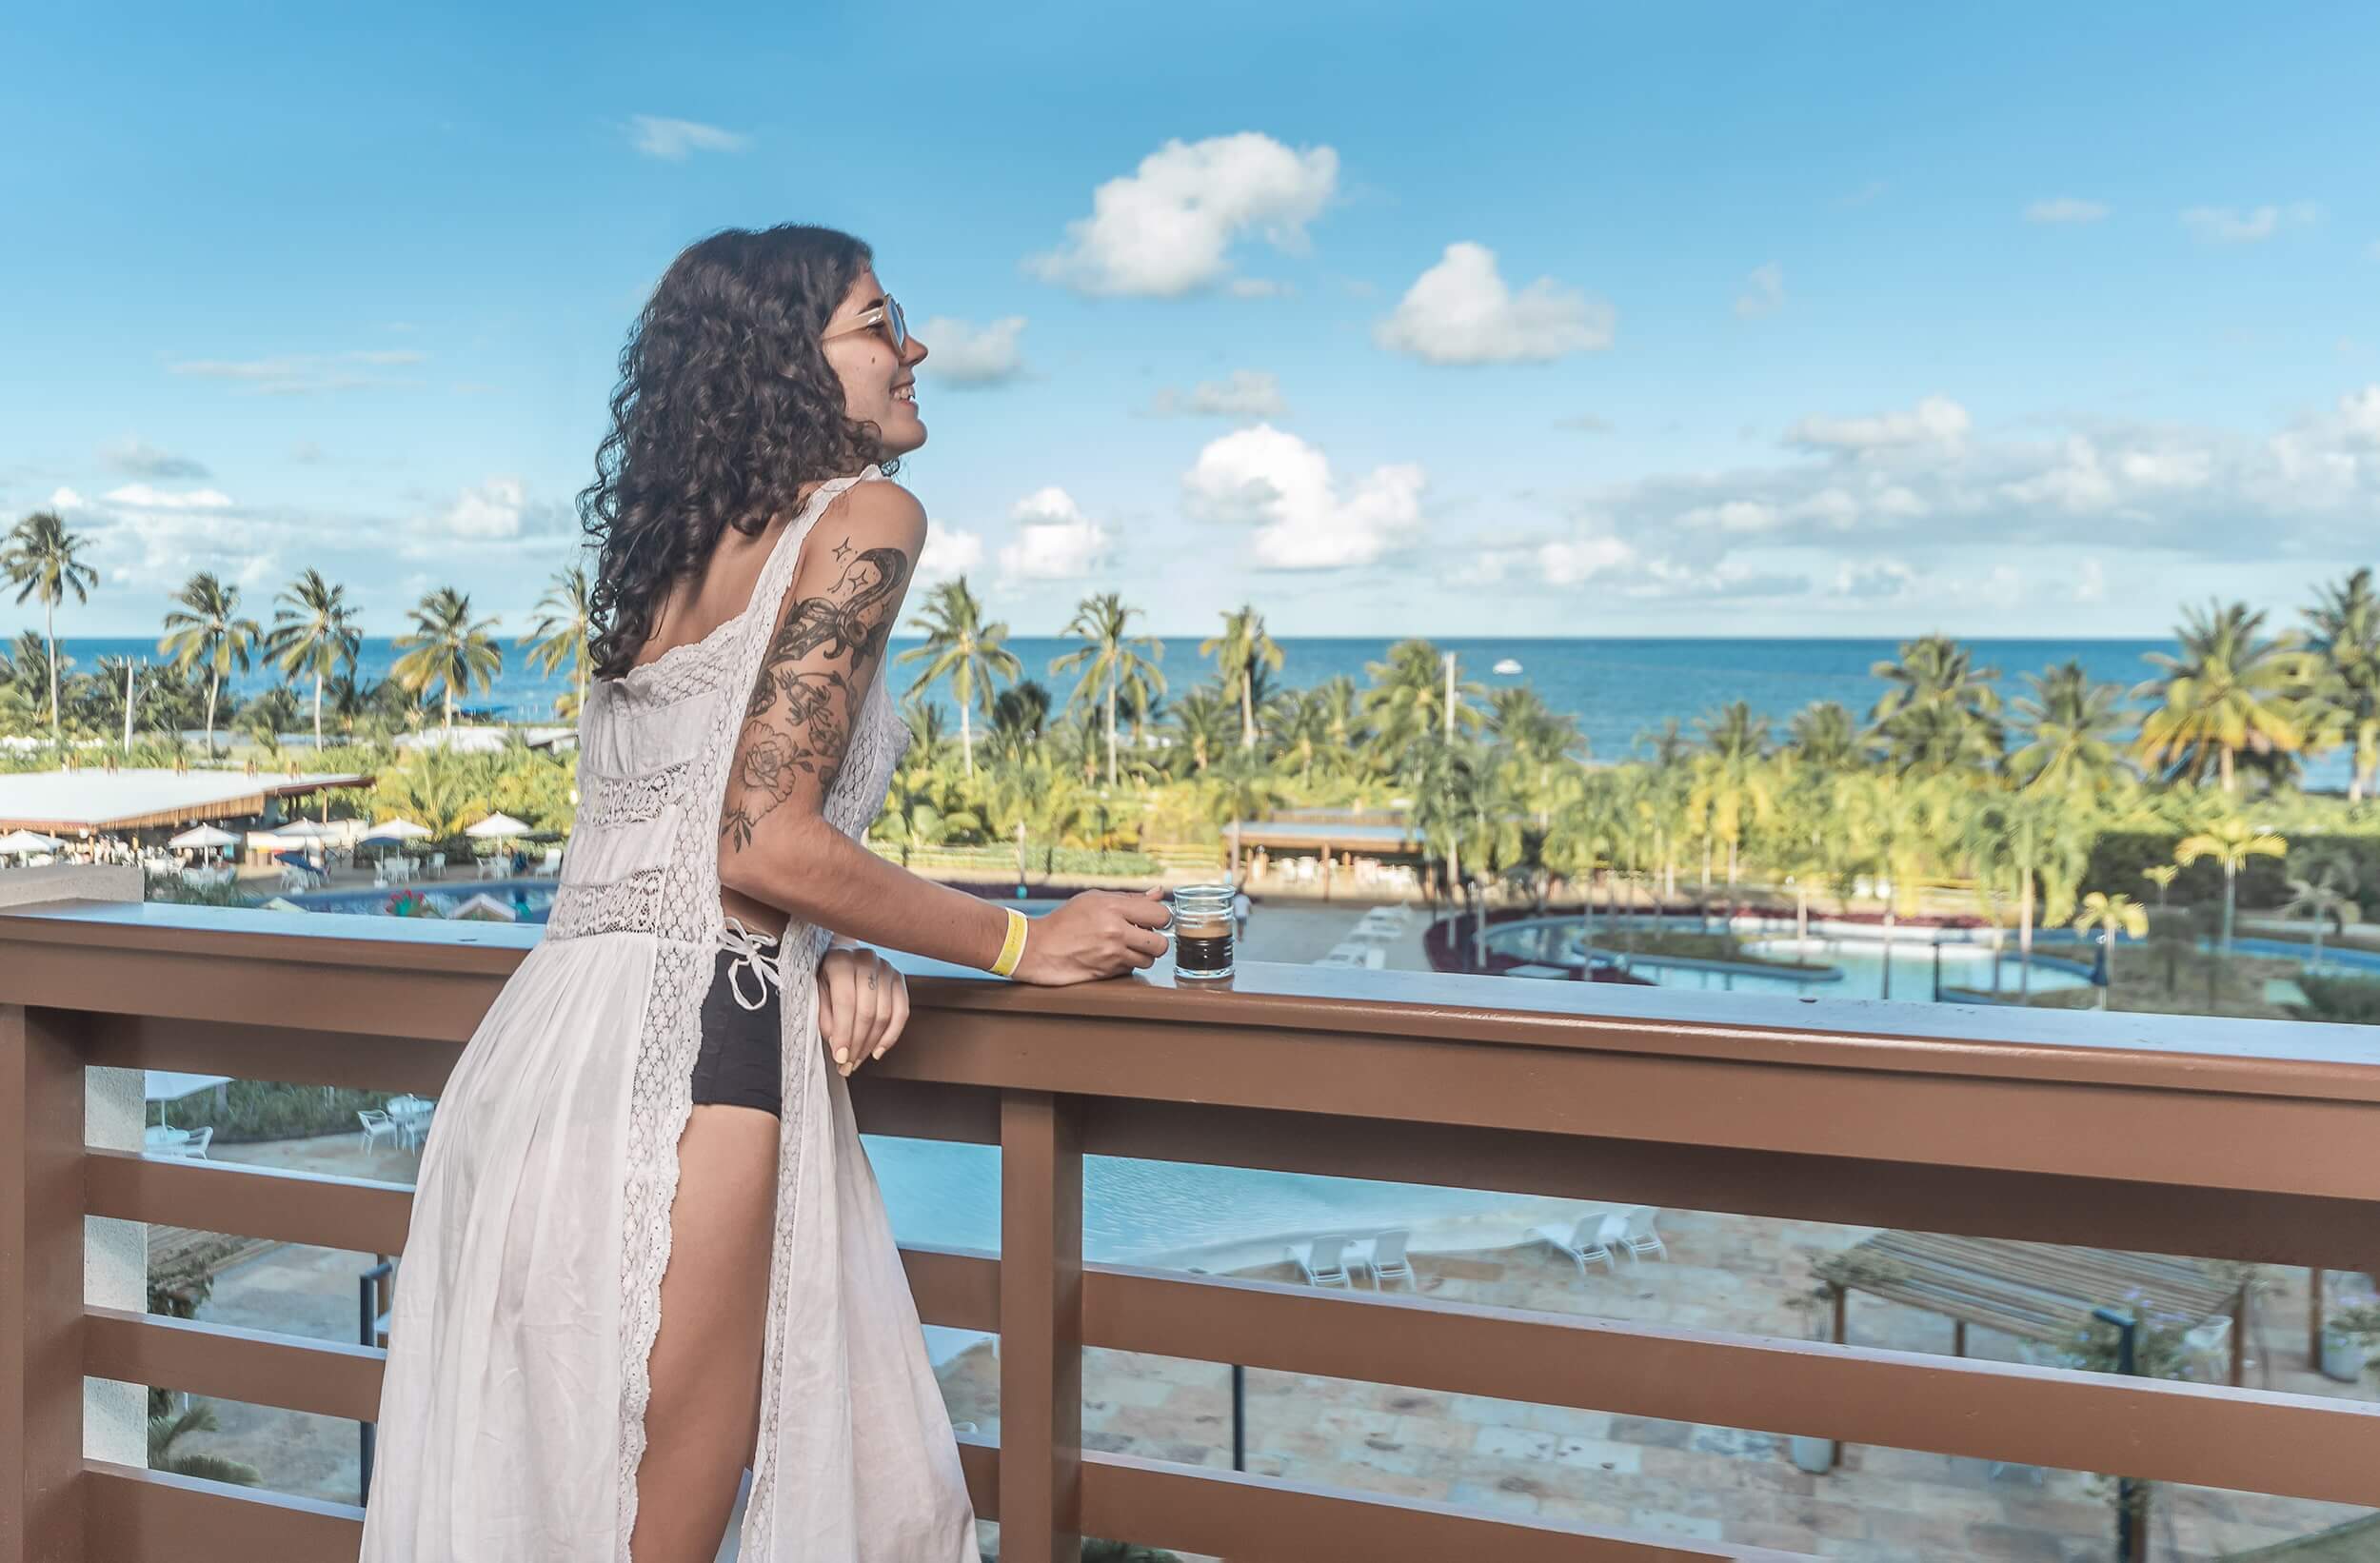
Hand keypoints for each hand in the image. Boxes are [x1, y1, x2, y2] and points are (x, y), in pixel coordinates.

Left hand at [817, 945, 907, 1077]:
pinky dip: (891, 1035)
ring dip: (871, 1044)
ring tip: (858, 1060)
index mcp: (840, 960)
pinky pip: (901, 1012)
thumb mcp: (815, 992)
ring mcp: (886, 968)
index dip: (844, 1033)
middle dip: (857, 1044)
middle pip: (867, 1011)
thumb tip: (838, 1043)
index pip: (845, 1002)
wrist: (841, 955)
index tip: (840, 1057)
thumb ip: (824, 1017)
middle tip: (848, 1064)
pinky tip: (878, 1050)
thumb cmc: (825, 975)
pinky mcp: (899, 978)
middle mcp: (866, 960)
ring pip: (884, 1015)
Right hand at [1013, 887, 1172, 984]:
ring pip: (1148, 960)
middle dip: (1156, 942)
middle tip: (1143, 937)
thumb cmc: (1064, 921)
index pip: (1161, 915)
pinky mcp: (1106, 973)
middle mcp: (1115, 932)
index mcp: (1114, 908)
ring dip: (1141, 955)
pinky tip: (1111, 957)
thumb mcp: (1094, 899)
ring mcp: (1111, 955)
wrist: (1037, 948)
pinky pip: (1130, 970)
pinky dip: (1126, 965)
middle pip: (1161, 944)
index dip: (1161, 918)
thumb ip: (1129, 898)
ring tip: (1125, 947)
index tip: (1152, 920)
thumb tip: (1158, 893)